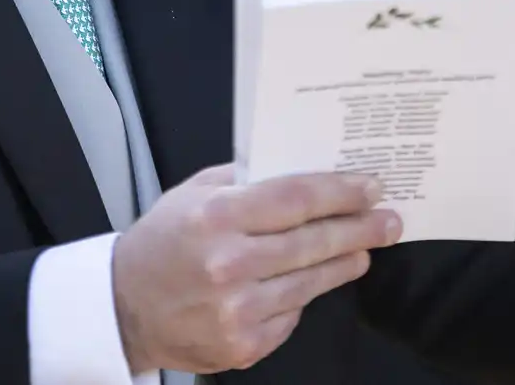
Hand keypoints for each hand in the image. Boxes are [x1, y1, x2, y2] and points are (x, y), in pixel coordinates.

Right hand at [111, 164, 401, 374]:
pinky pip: (292, 315)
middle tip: (389, 220)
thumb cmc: (163, 240)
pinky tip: (314, 280)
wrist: (124, 306)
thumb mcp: (194, 192)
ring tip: (366, 248)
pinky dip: (305, 296)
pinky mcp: (244, 345)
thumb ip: (246, 180)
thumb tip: (306, 169)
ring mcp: (238, 311)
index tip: (371, 186)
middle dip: (359, 228)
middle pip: (313, 242)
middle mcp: (229, 264)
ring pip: (311, 282)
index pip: (296, 199)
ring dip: (345, 263)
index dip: (340, 192)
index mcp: (216, 216)